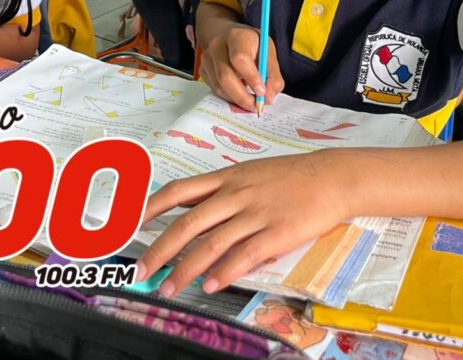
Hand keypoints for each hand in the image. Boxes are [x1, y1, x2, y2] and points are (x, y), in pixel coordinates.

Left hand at [137, 150, 355, 296]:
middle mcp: (235, 193)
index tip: (129, 224)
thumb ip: (224, 193)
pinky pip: (244, 254)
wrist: (332, 177)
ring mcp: (255, 213)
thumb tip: (198, 216)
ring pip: (211, 242)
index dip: (151, 207)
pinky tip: (211, 285)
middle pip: (187, 222)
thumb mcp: (251, 174)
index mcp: (227, 177)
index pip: (179, 190)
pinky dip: (225, 271)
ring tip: (169, 288)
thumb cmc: (292, 177)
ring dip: (185, 269)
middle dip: (159, 248)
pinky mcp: (276, 232)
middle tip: (142, 270)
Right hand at [200, 24, 284, 109]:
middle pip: (225, 76)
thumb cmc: (253, 46)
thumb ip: (272, 76)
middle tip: (256, 105)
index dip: (251, 78)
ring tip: (250, 100)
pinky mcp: (203, 70)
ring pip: (219, 86)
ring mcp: (207, 58)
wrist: (233, 39)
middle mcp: (217, 45)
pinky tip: (239, 92)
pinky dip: (229, 96)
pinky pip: (215, 89)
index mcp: (236, 36)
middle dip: (242, 96)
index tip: (262, 92)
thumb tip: (268, 97)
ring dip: (236, 99)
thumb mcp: (269, 53)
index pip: (240, 59)